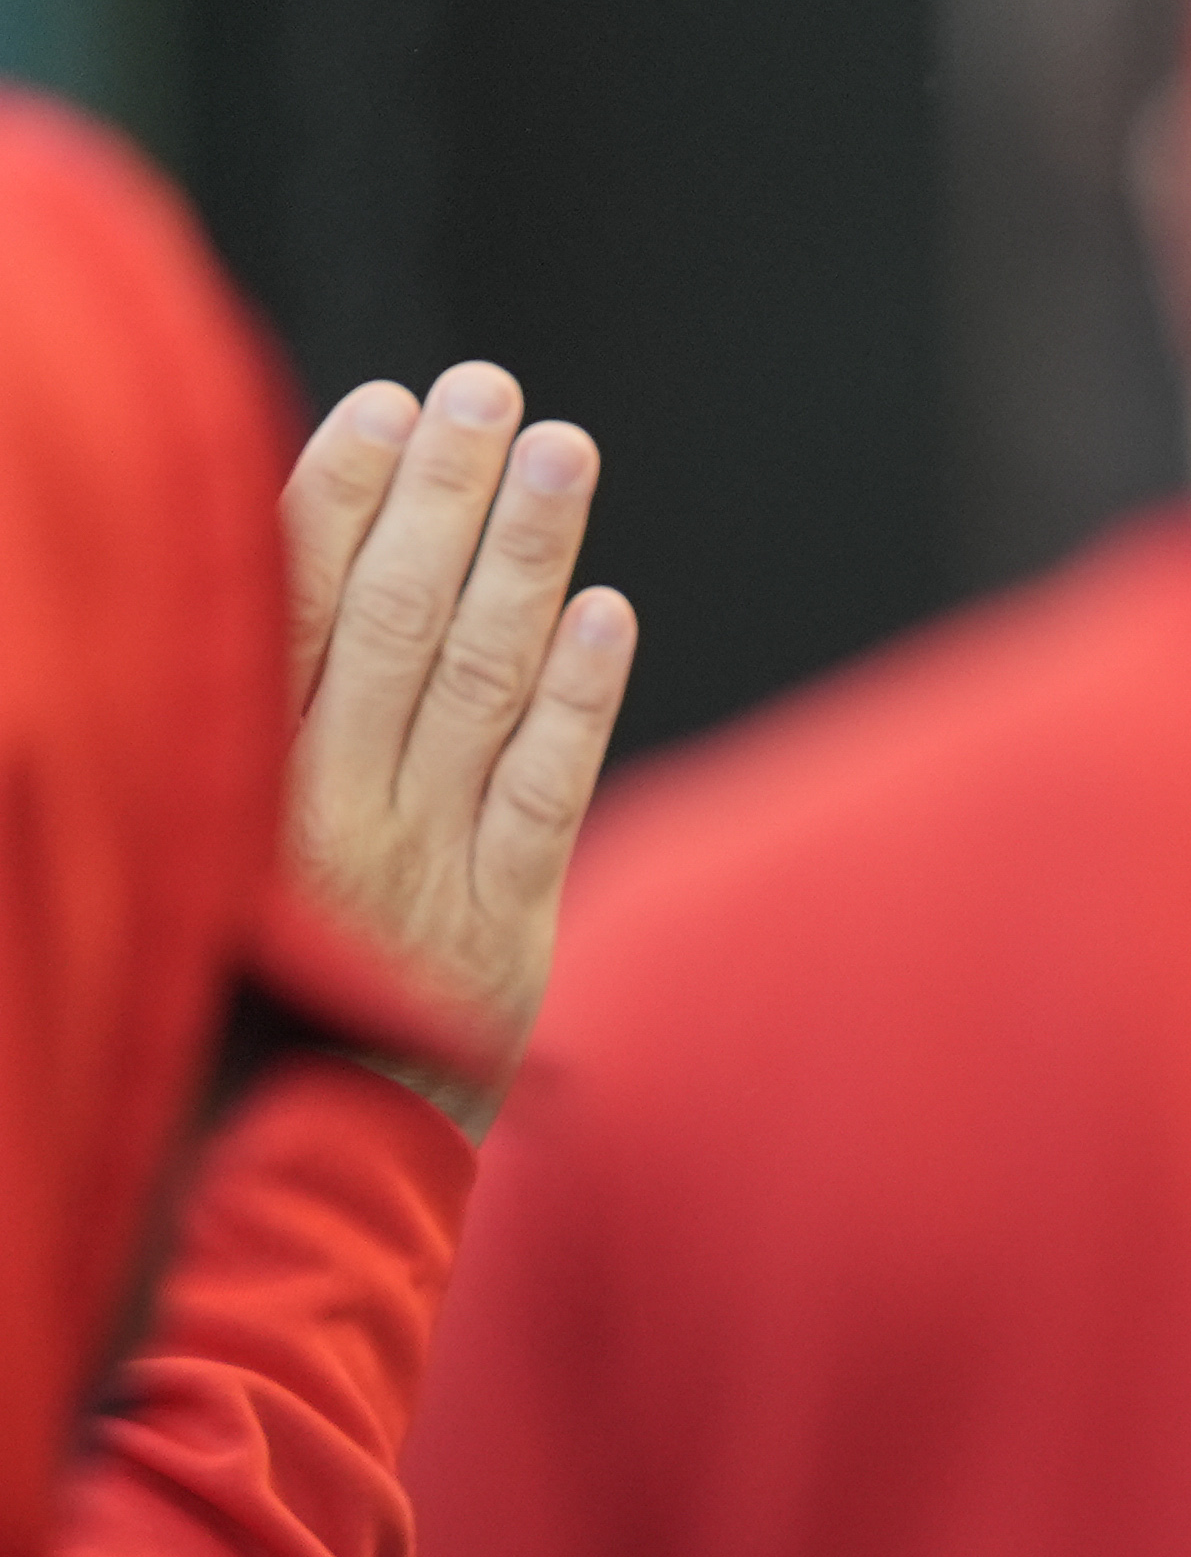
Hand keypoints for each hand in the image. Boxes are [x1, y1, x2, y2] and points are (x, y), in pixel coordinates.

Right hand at [278, 363, 633, 1099]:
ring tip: (561, 453)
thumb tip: (311, 575)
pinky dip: (577, 702)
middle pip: (390, 622)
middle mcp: (322, 816)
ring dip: (523, 559)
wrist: (296, 1167)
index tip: (379, 402)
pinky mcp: (501, 932)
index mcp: (240, 787)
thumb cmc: (254, 987)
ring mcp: (417, 873)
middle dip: (442, 495)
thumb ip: (259, 732)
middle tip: (489, 390)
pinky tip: (608, 613)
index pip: (289, 609)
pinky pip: (543, 797)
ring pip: (476, 686)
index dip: (337, 497)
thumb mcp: (217, 858)